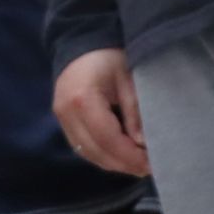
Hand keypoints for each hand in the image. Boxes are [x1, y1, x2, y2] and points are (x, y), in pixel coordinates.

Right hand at [52, 49, 150, 175]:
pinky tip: (121, 156)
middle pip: (96, 151)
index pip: (107, 139)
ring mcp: (61, 118)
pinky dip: (103, 155)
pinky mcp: (63, 122)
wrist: (82, 45)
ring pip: (88, 153)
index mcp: (82, 99)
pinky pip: (83, 147)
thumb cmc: (109, 57)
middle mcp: (66, 112)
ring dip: (114, 163)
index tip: (152, 164)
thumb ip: (135, 112)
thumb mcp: (128, 79)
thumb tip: (143, 145)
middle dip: (124, 164)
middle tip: (150, 168)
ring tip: (138, 165)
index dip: (130, 156)